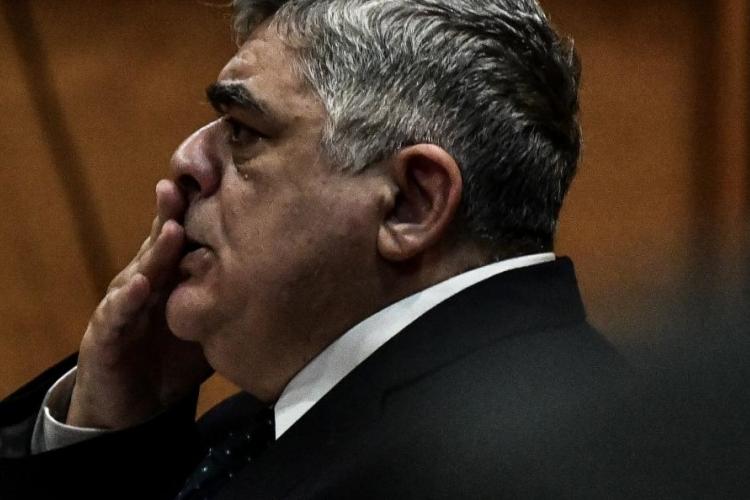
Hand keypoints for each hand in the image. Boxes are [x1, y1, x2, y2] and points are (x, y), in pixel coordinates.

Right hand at [67, 179, 212, 428]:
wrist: (131, 408)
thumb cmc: (173, 359)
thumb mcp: (210, 327)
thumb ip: (234, 305)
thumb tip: (289, 292)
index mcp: (171, 278)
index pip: (183, 240)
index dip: (196, 215)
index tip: (218, 186)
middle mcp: (146, 282)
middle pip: (159, 244)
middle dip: (171, 214)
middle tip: (183, 187)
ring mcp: (124, 305)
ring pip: (140, 271)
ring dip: (155, 250)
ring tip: (172, 229)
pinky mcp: (105, 334)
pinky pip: (117, 314)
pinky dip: (129, 299)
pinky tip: (142, 285)